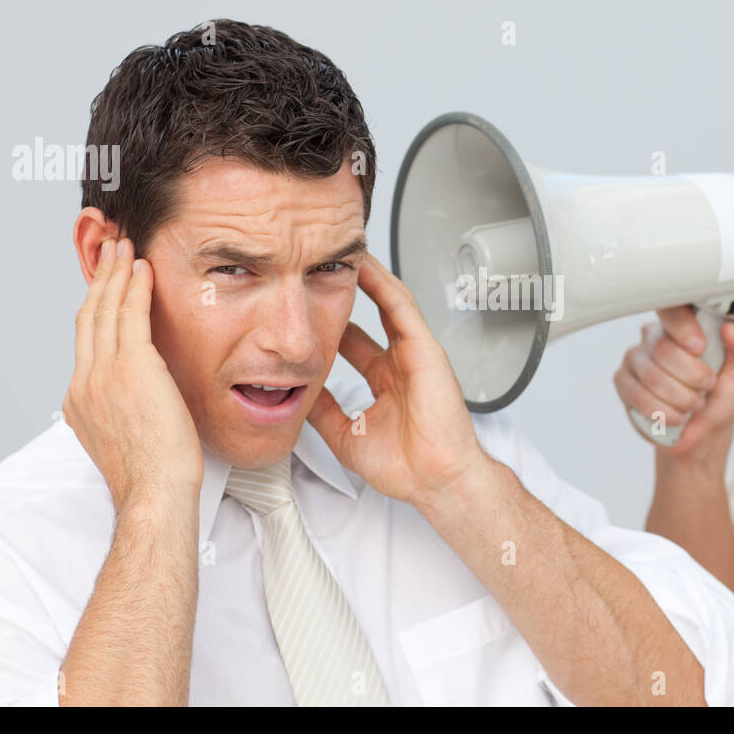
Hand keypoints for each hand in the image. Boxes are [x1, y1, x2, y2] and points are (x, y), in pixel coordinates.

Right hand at [63, 237, 203, 514]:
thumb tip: (138, 402)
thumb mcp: (126, 439)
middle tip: (111, 250)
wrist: (154, 493)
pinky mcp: (131, 367)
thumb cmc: (153, 478)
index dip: (94, 307)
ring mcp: (103, 373)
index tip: (104, 286)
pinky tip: (144, 268)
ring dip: (116, 273)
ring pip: (105, 309)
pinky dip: (136, 287)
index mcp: (79, 401)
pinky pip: (131, 314)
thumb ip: (123, 413)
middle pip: (88, 317)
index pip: (85, 343)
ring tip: (126, 248)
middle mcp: (84, 382)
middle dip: (100, 279)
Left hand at [307, 253, 489, 508]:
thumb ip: (323, 410)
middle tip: (320, 269)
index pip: (355, 343)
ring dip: (366, 277)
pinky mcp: (426, 348)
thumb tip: (296, 391)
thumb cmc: (406, 466)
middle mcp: (401, 363)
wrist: (436, 480)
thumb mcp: (346, 434)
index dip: (332, 324)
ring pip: (388, 302)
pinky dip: (383, 284)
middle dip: (347, 294)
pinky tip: (365, 266)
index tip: (305, 307)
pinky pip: (401, 307)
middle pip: (370, 317)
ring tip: (343, 253)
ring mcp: (415, 354)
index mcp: (386, 382)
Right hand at [612, 305, 733, 463]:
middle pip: (662, 347)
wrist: (705, 429)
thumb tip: (731, 329)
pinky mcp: (623, 381)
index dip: (683, 328)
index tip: (701, 348)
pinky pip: (637, 395)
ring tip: (695, 404)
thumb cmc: (722, 393)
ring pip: (651, 375)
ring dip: (680, 398)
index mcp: (684, 323)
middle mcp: (655, 335)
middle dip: (691, 376)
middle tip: (707, 386)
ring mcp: (635, 357)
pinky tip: (676, 415)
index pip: (672, 309)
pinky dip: (663, 411)